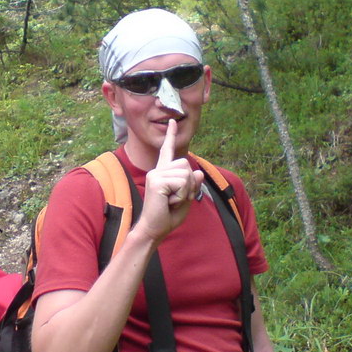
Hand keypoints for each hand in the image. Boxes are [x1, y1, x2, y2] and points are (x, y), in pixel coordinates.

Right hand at [138, 119, 203, 242]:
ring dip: (185, 191)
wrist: (153, 230)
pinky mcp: (156, 181)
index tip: (172, 121)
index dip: (170, 136)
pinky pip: (182, 182)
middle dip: (189, 184)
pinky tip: (169, 202)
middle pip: (186, 165)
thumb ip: (192, 185)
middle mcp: (157, 170)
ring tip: (171, 201)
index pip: (167, 151)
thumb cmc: (167, 217)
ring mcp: (155, 174)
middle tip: (175, 199)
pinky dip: (181, 195)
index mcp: (162, 173)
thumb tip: (197, 172)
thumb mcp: (185, 200)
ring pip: (186, 174)